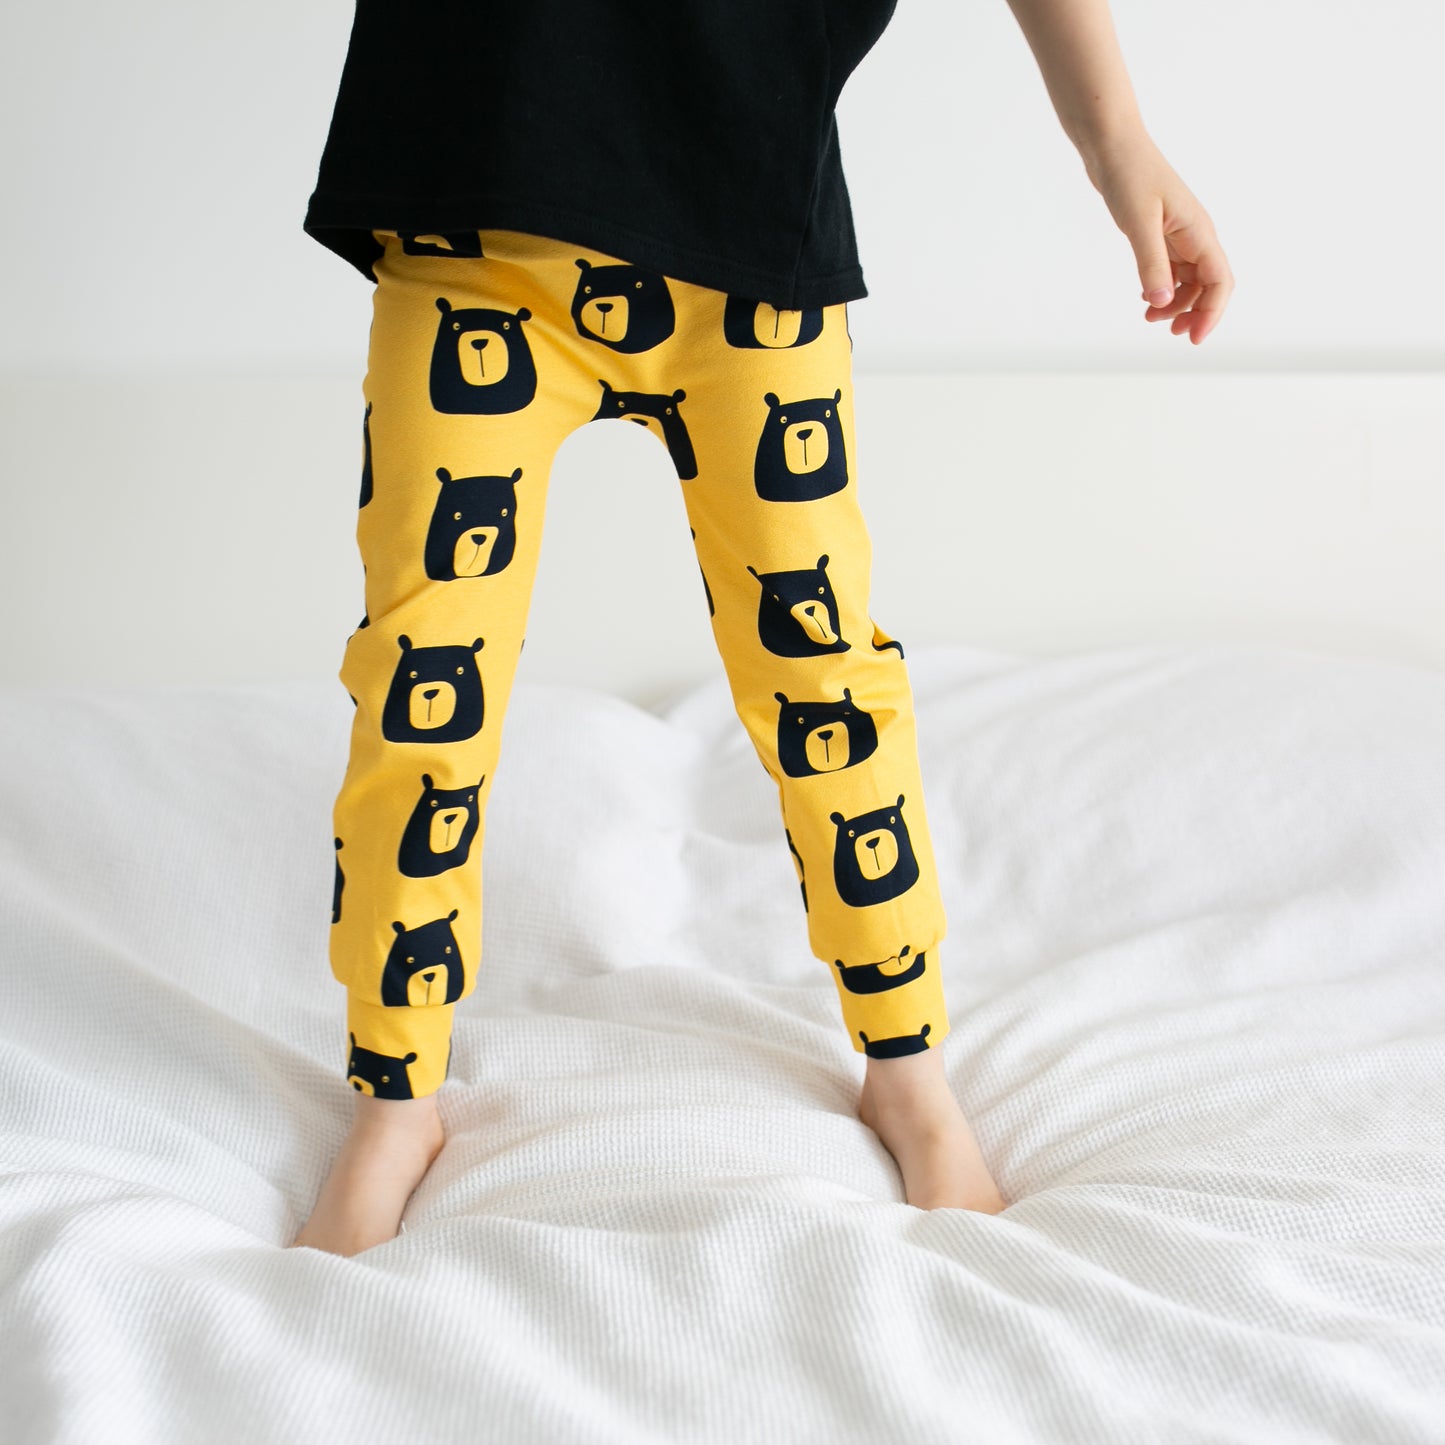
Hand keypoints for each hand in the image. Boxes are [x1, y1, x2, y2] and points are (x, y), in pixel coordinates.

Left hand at [1080, 130, 1234, 344]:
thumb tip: (1161, 302)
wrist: (1112, 145)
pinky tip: (1146, 298)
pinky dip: (1163, 287)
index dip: (1211, 313)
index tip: (1192, 339)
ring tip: (1149, 318)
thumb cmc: (1129, 175)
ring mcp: (1179, 234)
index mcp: (1199, 231)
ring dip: (1176, 303)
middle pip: (1209, 284)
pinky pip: (1172, 268)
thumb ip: (1151, 263)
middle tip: (1171, 334)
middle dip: (1196, 312)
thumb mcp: (1138, 224)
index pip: (1220, 281)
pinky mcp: (1161, 232)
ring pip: (1190, 279)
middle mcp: (1195, 234)